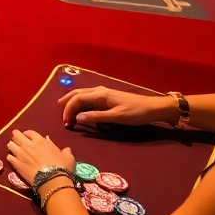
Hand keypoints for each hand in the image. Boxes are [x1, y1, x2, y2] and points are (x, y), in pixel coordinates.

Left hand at [6, 129, 75, 185]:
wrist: (53, 181)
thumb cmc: (62, 167)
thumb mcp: (68, 157)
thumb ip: (66, 151)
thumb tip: (66, 149)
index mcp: (40, 141)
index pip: (29, 132)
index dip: (27, 134)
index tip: (27, 137)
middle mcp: (28, 145)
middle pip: (16, 135)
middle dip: (16, 136)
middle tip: (17, 139)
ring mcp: (21, 154)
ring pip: (10, 145)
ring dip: (12, 146)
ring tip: (14, 149)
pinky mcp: (16, 164)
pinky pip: (9, 157)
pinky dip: (10, 157)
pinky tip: (13, 159)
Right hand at [59, 86, 178, 127]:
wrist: (153, 108)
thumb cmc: (135, 112)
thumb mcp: (116, 117)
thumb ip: (96, 117)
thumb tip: (78, 118)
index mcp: (100, 94)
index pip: (77, 99)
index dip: (69, 110)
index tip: (67, 124)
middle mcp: (99, 91)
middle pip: (77, 94)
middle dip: (67, 104)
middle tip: (62, 118)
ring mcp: (103, 93)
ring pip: (82, 95)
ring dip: (72, 103)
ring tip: (66, 113)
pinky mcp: (107, 98)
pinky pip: (88, 98)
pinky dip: (80, 104)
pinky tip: (80, 109)